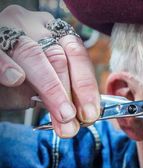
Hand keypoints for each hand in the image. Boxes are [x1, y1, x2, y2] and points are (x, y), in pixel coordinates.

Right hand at [0, 5, 99, 137]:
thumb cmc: (18, 79)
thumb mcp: (41, 88)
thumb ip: (60, 100)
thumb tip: (77, 121)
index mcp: (54, 34)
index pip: (77, 55)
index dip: (86, 85)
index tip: (90, 113)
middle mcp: (34, 26)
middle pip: (57, 57)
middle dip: (67, 93)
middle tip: (71, 120)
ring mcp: (9, 29)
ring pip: (32, 54)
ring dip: (50, 87)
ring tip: (61, 113)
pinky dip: (6, 66)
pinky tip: (16, 79)